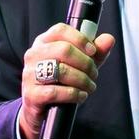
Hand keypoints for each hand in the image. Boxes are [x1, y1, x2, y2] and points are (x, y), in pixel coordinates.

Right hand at [18, 23, 114, 138]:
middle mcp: (33, 55)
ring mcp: (29, 74)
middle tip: (94, 73)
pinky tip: (81, 96)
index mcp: (44, 42)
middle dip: (86, 63)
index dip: (80, 39)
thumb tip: (109, 39)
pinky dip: (73, 94)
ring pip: (61, 71)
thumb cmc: (60, 81)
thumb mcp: (80, 64)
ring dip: (82, 80)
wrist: (41, 109)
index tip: (93, 51)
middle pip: (64, 49)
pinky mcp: (31, 94)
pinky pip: (55, 92)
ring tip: (90, 86)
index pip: (60, 30)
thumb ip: (95, 52)